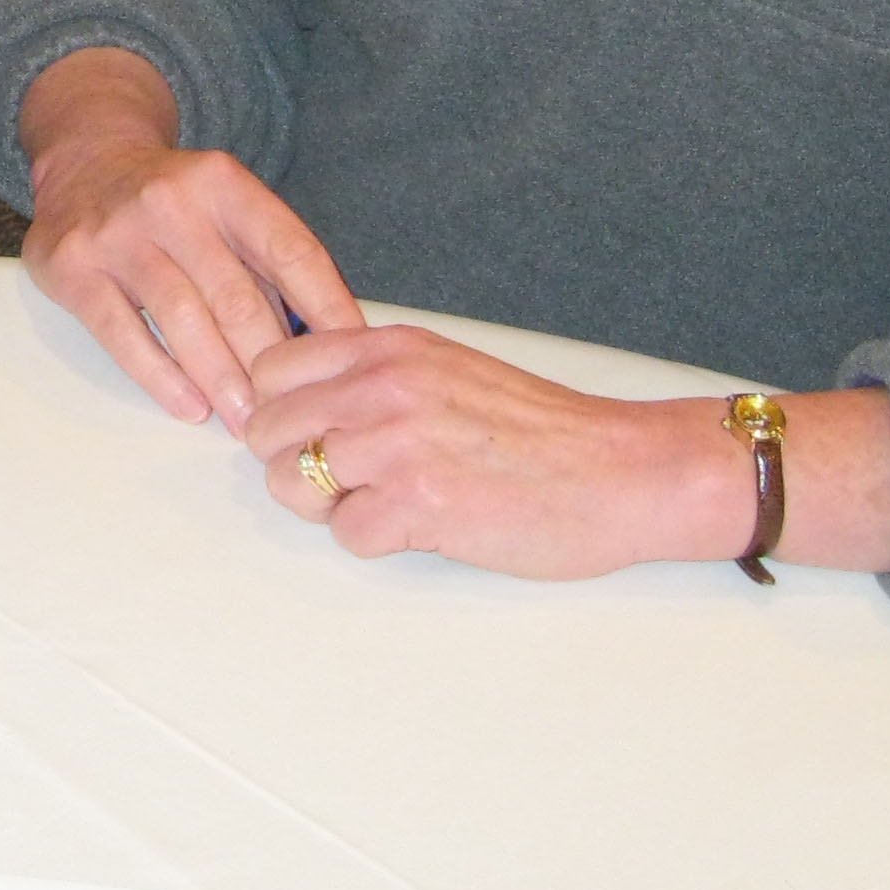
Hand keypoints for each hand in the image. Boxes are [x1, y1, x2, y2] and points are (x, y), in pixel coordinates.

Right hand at [18, 47, 359, 428]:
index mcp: (224, 184)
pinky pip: (123, 334)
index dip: (327, 307)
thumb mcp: (226, 206)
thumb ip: (266, 263)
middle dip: (271, 364)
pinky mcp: (73, 268)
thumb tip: (323, 342)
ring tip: (247, 422)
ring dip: (221, 380)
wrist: (85, 160)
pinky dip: (161, 377)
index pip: (289, 251)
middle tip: (295, 413)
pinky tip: (189, 407)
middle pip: (237, 296)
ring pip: (183, 320)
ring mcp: (117, 234)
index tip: (352, 358)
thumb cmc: (174, 203)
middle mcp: (171, 202)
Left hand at [241, 326, 742, 576]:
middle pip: (268, 429)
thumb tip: (306, 400)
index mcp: (389, 348)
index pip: (272, 369)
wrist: (621, 472)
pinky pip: (346, 535)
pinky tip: (424, 527)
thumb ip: (377, 377)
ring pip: (292, 484)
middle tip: (349, 480)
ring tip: (385, 503)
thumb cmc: (542, 431)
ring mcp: (397, 444)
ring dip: (329, 506)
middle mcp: (384, 387)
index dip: (281, 410)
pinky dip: (377, 541)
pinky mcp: (417, 504)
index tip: (309, 433)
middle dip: (294, 463)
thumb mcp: (448, 370)